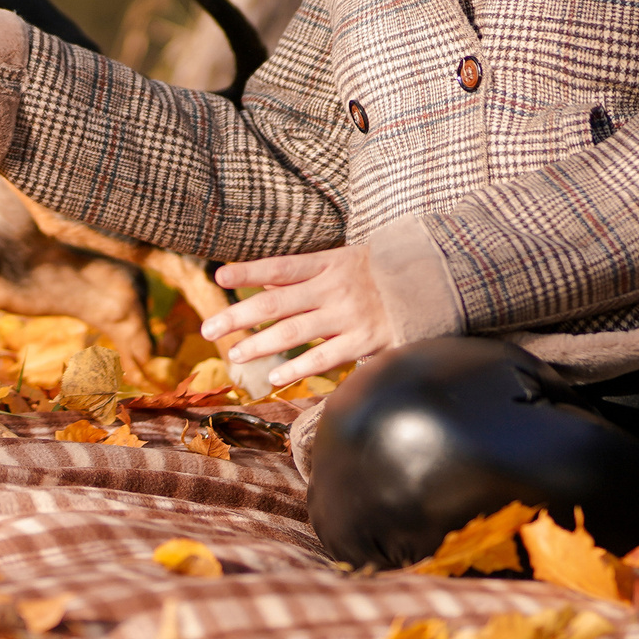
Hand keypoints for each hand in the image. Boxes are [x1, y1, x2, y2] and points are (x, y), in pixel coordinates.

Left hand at [202, 246, 395, 387]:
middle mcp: (333, 289)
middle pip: (277, 303)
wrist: (430, 283)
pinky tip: (275, 376)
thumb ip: (302, 275)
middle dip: (239, 316)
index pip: (280, 267)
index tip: (220, 276)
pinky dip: (299, 368)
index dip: (249, 271)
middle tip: (208, 328)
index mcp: (326, 265)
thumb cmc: (375, 272)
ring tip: (234, 355)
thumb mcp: (340, 262)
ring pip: (295, 333)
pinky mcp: (364, 341)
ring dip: (261, 345)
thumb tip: (260, 282)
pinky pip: (325, 358)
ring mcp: (348, 316)